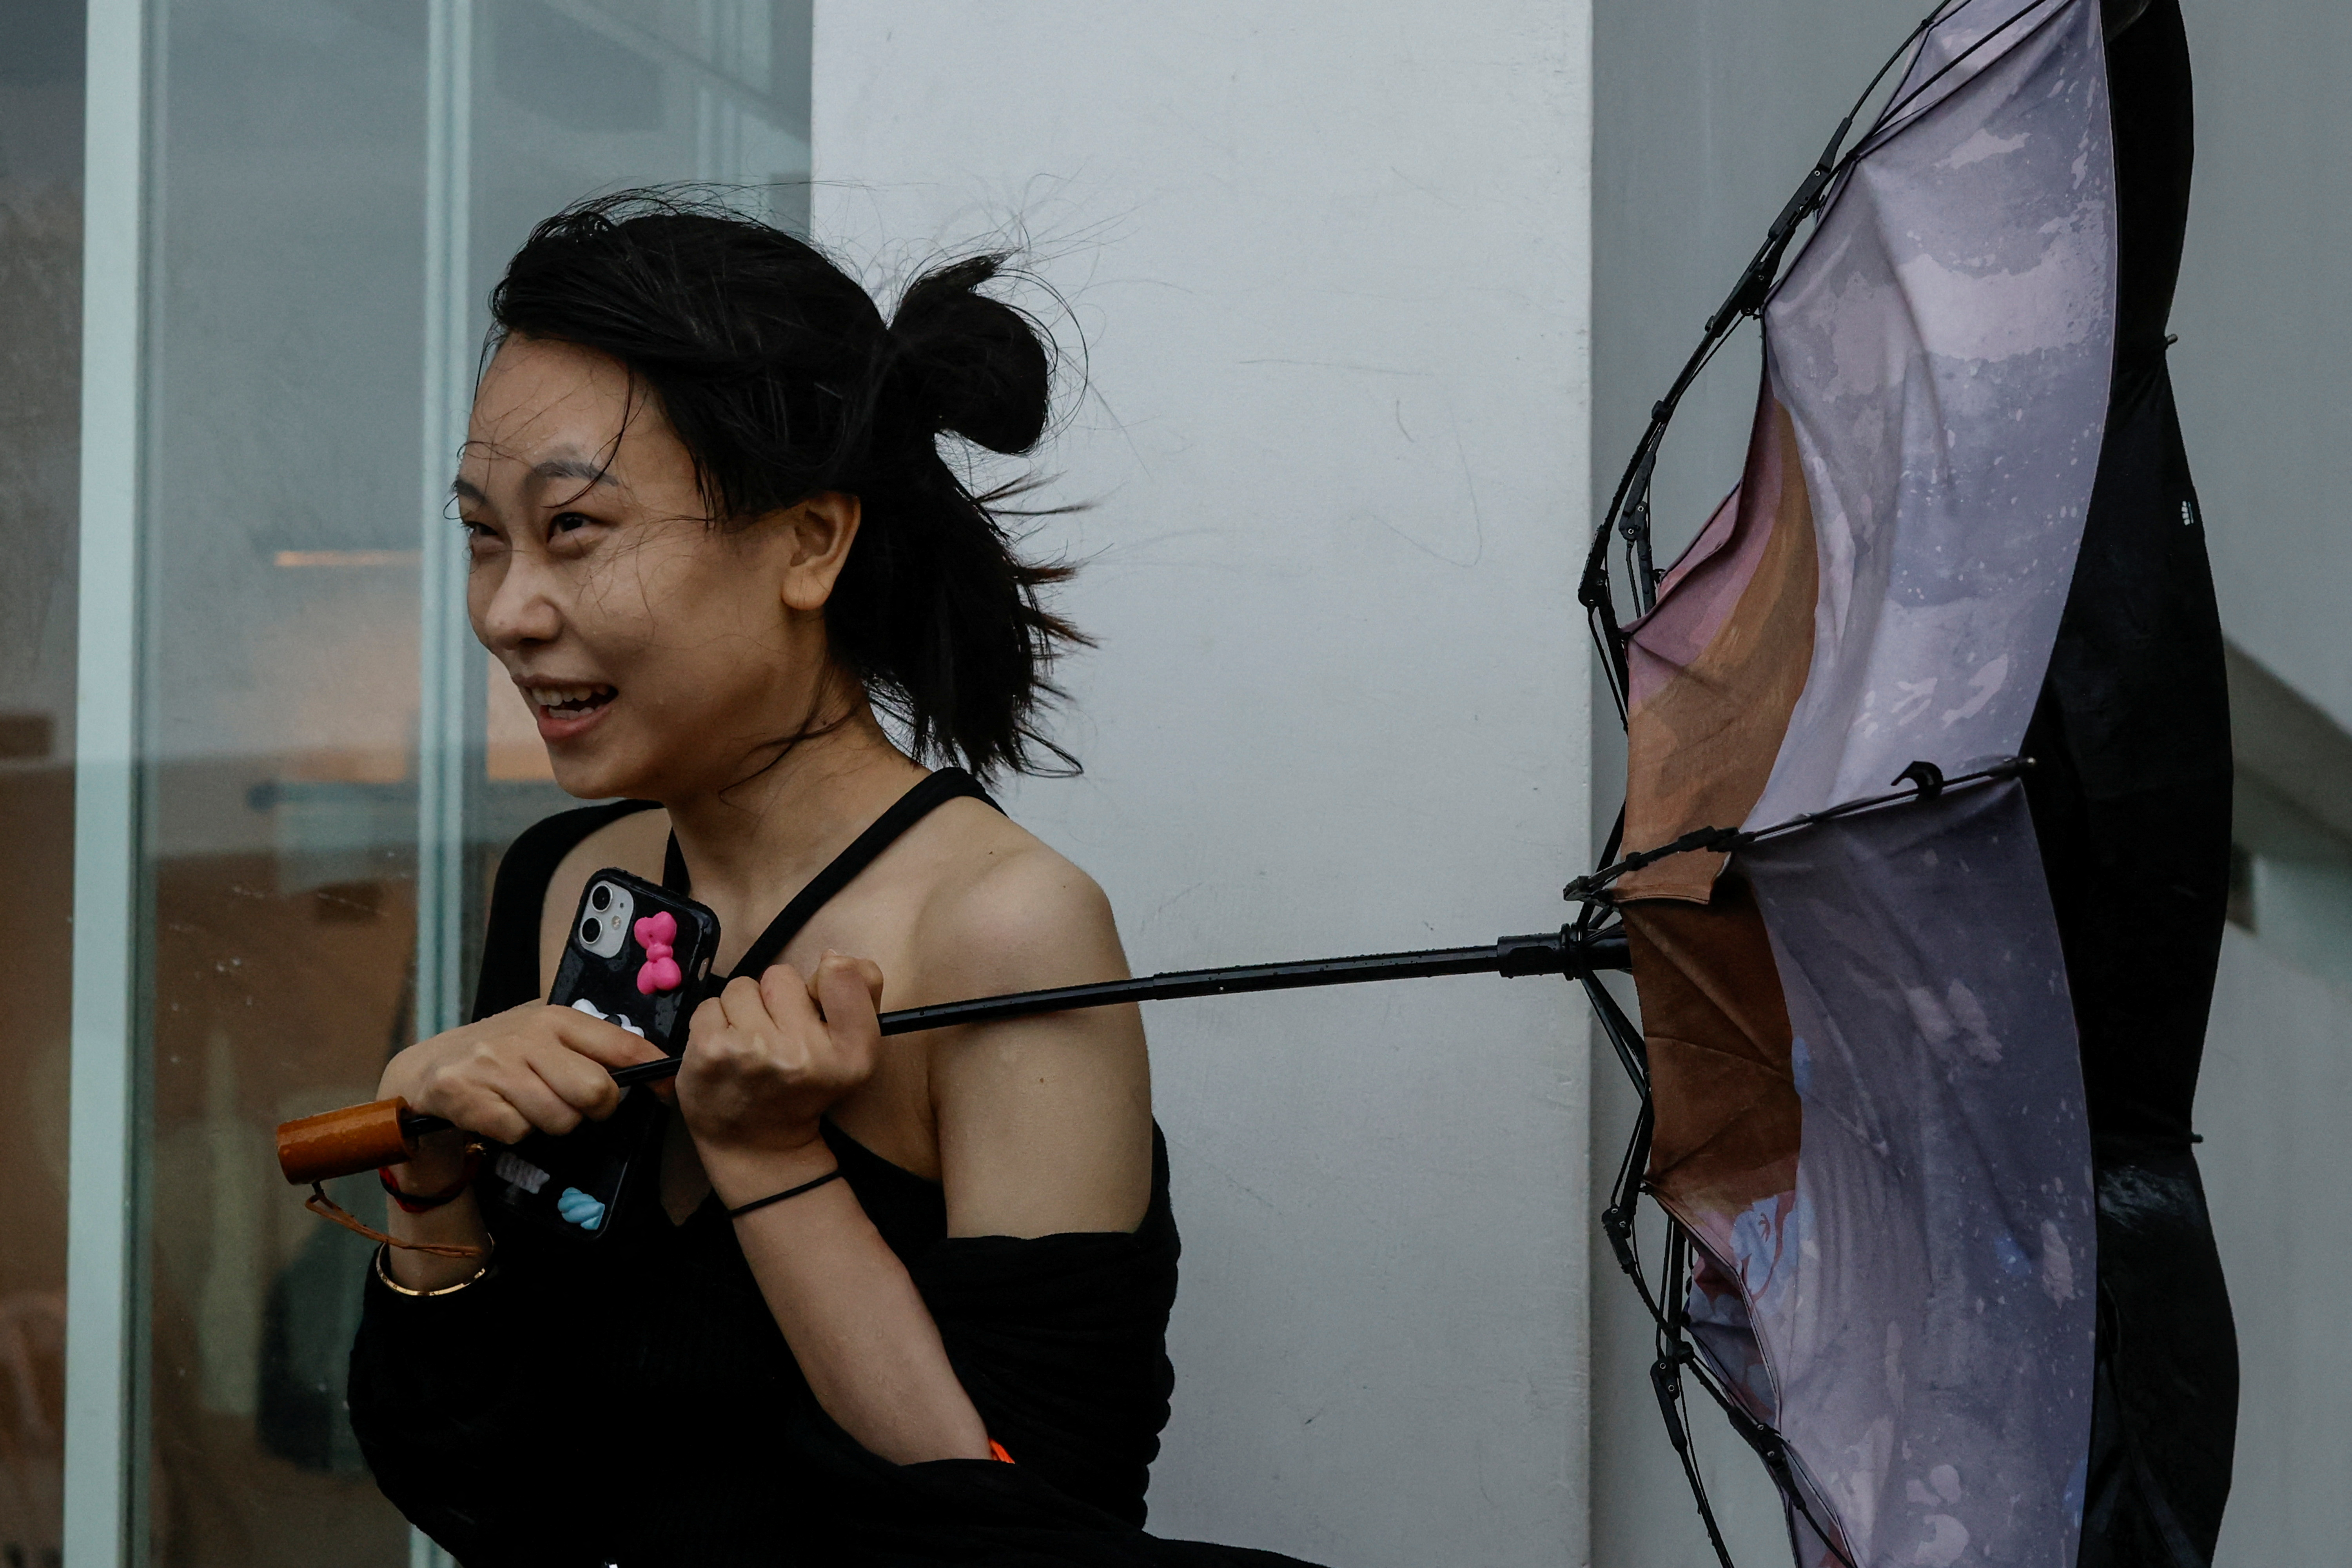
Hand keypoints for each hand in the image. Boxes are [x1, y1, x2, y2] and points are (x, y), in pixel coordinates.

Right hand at [378, 1001, 667, 1181]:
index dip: (651, 1072)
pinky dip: (515, 1133)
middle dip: (594, 1110)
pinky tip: (501, 1114)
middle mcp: (527, 1036)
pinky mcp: (465, 1094)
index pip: (622, 1044)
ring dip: (551, 1124)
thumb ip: (592, 1048)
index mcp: (556, 1018)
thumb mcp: (546, 1039)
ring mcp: (493, 1064)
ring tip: (530, 1106)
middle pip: (596, 1091)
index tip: (665, 1092)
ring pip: (559, 1118)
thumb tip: (653, 1069)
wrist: (426, 1069)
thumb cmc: (501, 1055)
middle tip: (577, 1107)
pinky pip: (518, 1131)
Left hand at [676, 952, 884, 1178]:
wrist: (758, 1145)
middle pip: (782, 976)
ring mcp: (752, 1051)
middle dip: (776, 999)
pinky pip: (710, 1005)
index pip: (843, 973)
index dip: (825, 981)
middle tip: (777, 1035)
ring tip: (748, 1045)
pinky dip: (714, 1024)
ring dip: (742, 1011)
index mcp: (850, 1053)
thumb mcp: (851, 1048)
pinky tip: (724, 1053)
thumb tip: (832, 958)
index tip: (815, 1008)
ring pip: (742, 988)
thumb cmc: (803, 1087)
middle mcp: (803, 1053)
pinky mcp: (710, 1051)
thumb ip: (858, 992)